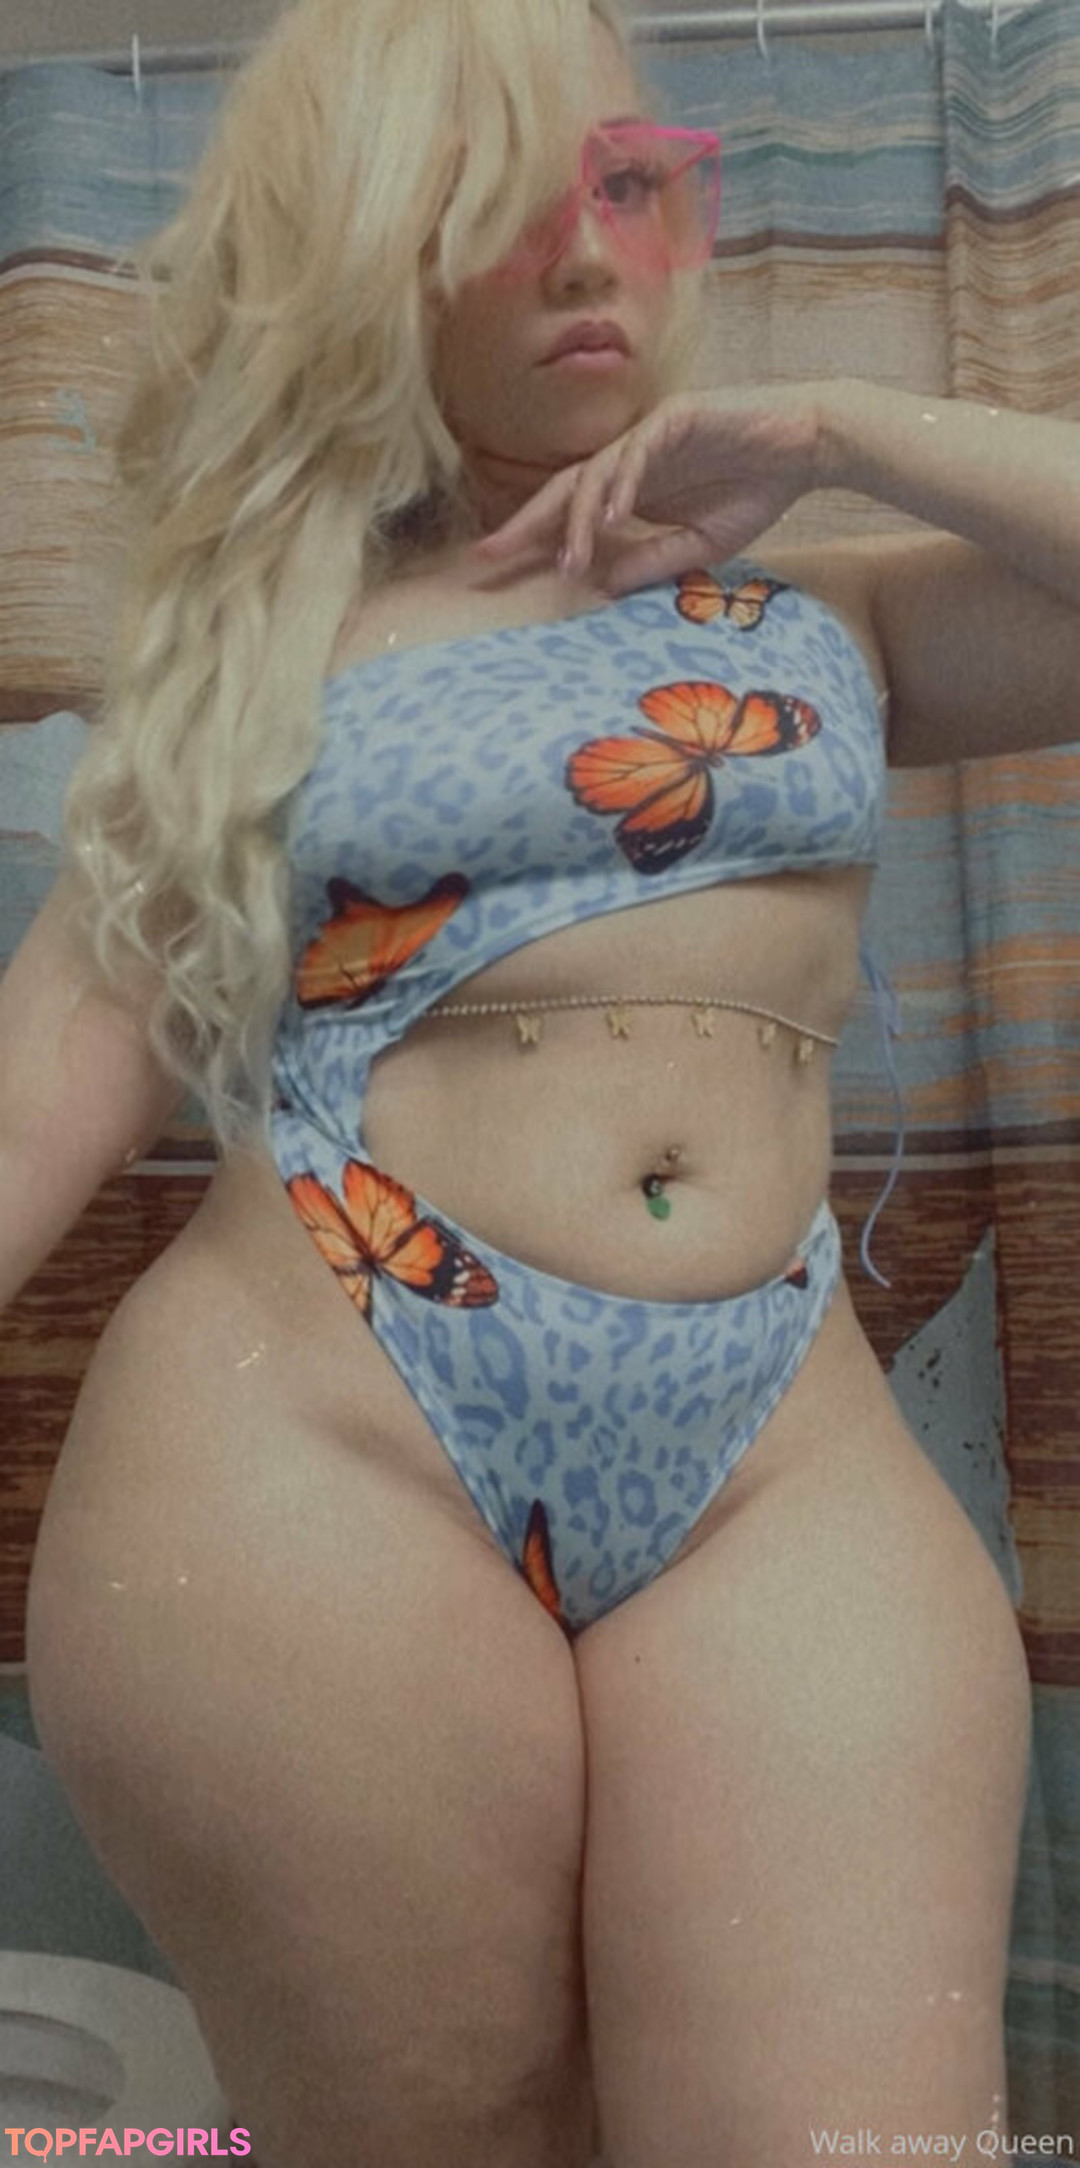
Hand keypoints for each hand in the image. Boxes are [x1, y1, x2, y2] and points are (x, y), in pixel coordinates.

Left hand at [473, 382, 830, 595]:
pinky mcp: (675, 416)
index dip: (535, 537)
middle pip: (565, 489)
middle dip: (527, 522)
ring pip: (596, 474)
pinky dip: (622, 483)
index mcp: (631, 488)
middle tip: (489, 554)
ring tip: (570, 558)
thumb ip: (652, 562)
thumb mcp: (699, 546)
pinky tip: (610, 516)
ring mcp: (649, 435)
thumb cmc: (756, 490)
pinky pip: (638, 450)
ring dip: (579, 518)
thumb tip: (603, 586)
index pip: (571, 512)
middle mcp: (630, 460)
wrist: (806, 446)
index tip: (496, 566)